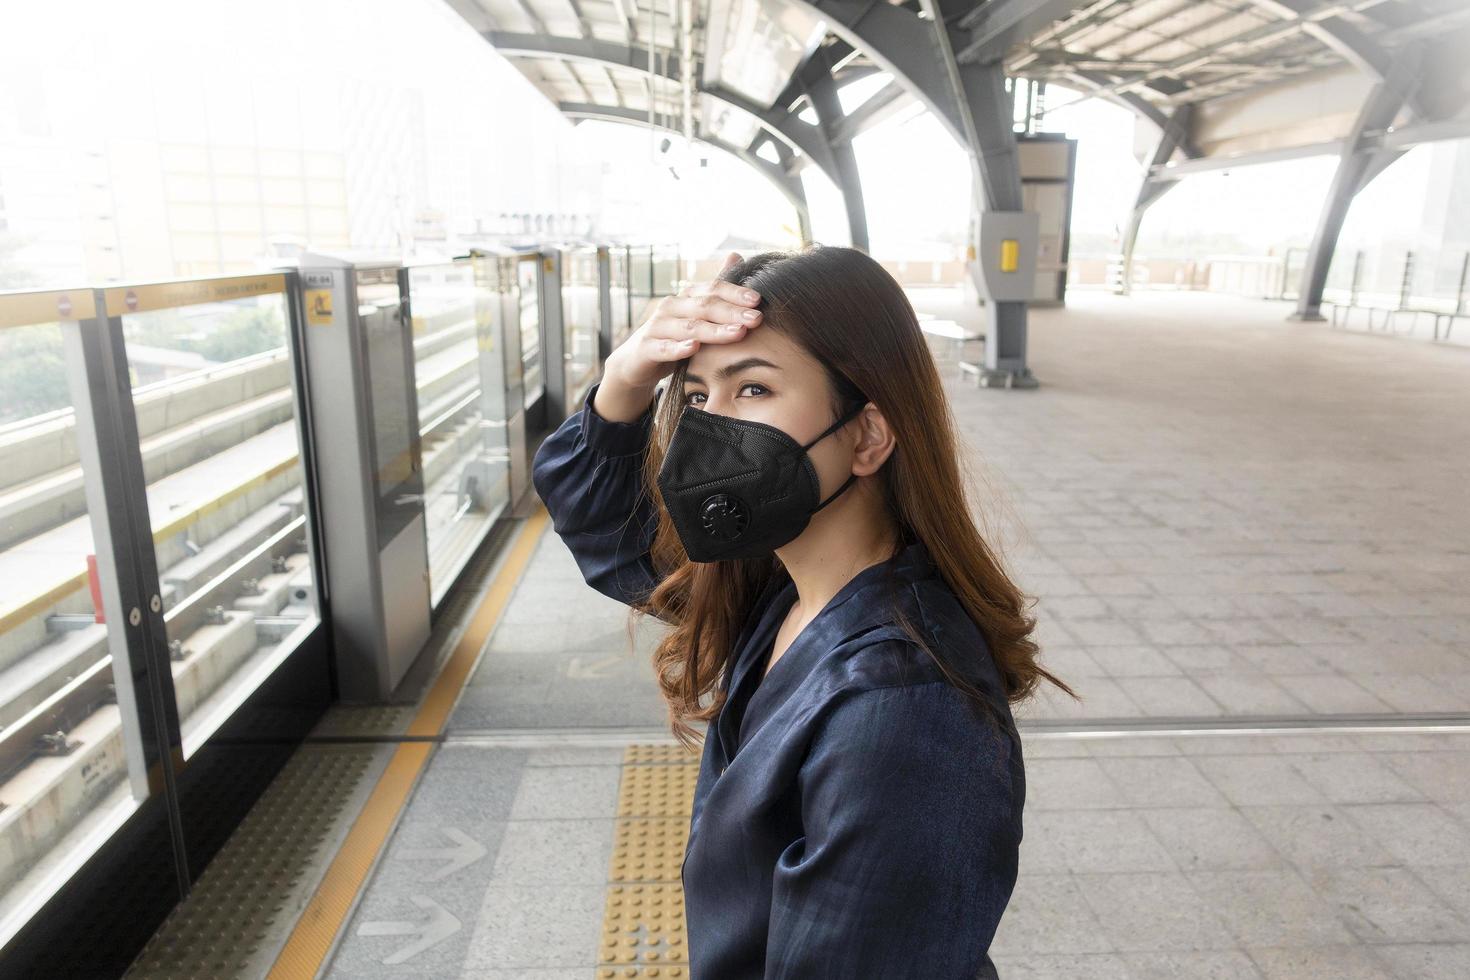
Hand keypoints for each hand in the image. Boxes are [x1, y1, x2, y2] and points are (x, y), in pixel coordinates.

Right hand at [604, 251, 761, 392]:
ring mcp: (657, 327)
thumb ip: (716, 289)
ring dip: (714, 330)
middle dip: (732, 312)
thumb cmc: (674, 336)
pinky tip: (693, 348)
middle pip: (704, 307)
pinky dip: (678, 348)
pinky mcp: (646, 348)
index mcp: (686, 297)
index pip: (713, 290)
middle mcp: (671, 307)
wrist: (636, 361)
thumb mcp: (696, 313)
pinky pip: (663, 348)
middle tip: (757, 319)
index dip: (736, 293)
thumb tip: (736, 255)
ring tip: (737, 333)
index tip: (758, 300)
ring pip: (689, 327)